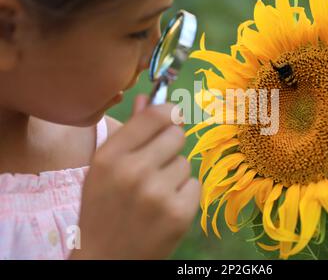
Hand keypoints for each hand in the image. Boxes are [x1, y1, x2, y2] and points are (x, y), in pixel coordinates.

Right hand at [70, 95, 199, 258]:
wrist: (106, 259)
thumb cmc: (102, 211)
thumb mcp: (103, 170)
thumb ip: (128, 132)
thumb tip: (147, 98)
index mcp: (110, 157)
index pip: (154, 115)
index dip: (168, 111)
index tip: (171, 116)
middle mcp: (134, 171)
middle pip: (177, 134)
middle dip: (170, 146)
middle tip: (156, 164)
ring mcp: (158, 193)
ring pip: (186, 162)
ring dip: (175, 174)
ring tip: (155, 193)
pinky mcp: (179, 213)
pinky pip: (195, 184)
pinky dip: (184, 194)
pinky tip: (166, 207)